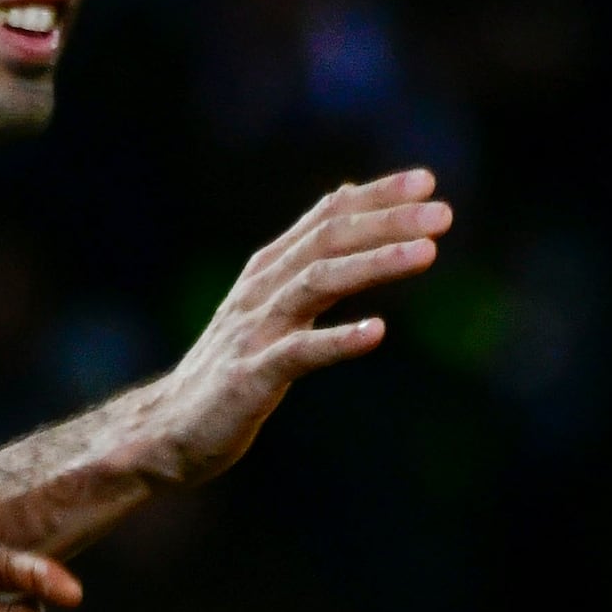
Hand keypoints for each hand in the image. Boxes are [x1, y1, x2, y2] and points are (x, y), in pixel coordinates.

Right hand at [100, 172, 452, 496]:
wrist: (169, 429)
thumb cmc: (230, 367)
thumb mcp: (268, 302)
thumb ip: (307, 254)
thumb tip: (345, 196)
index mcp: (268, 270)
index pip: (326, 217)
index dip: (375, 196)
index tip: (426, 182)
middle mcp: (260, 290)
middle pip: (327, 240)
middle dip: (387, 221)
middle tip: (442, 212)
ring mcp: (254, 331)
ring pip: (317, 283)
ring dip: (375, 264)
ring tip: (427, 253)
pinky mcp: (250, 377)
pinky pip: (298, 353)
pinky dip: (338, 340)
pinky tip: (378, 331)